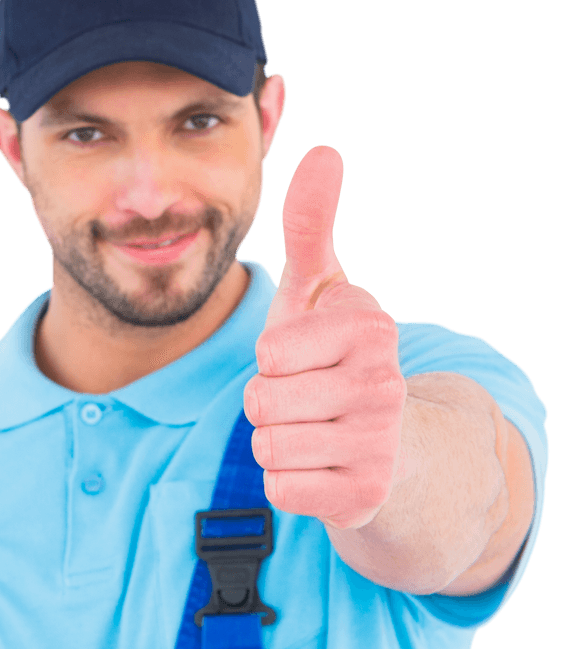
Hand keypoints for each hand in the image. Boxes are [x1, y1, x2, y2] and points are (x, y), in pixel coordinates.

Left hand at [243, 145, 407, 528]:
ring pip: (268, 447)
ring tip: (312, 432)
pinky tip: (320, 468)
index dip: (271, 360)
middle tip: (304, 401)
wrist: (387, 448)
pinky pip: (280, 488)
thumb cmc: (335, 362)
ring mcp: (379, 443)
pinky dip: (287, 482)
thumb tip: (323, 153)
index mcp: (369, 328)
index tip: (303, 360)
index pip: (269, 353)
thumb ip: (311, 228)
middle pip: (261, 402)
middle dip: (267, 404)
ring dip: (276, 442)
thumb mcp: (321, 295)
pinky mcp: (364, 495)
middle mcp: (385, 384)